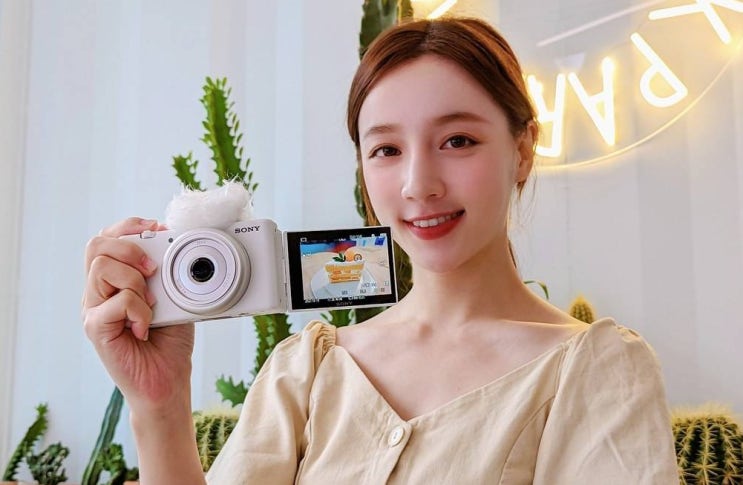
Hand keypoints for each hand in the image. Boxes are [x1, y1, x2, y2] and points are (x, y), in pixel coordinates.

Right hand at [82, 217, 194, 411]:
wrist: (167, 382)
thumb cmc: (170, 342)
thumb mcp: (174, 297)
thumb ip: (167, 272)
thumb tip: (172, 245)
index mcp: (113, 281)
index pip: (106, 239)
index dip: (129, 227)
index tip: (157, 229)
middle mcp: (98, 292)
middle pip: (96, 246)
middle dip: (131, 248)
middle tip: (153, 270)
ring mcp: (93, 310)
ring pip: (103, 268)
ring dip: (136, 281)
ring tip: (150, 305)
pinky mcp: (95, 329)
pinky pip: (116, 302)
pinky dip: (139, 310)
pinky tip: (146, 327)